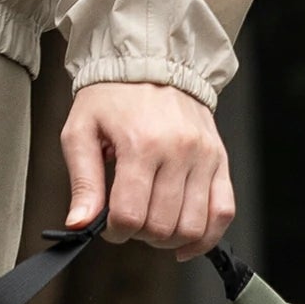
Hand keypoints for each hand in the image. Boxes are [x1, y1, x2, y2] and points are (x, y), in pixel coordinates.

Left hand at [61, 83, 234, 259]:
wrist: (154, 61)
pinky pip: (224, 211)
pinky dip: (205, 236)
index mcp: (142, 144)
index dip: (114, 232)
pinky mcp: (220, 160)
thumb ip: (82, 181)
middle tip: (130, 217)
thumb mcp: (81, 132)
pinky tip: (185, 243)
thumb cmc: (113, 97)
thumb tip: (80, 223)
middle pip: (160, 226)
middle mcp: (179, 150)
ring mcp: (204, 156)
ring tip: (153, 222)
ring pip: (191, 226)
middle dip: (139, 235)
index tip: (109, 223)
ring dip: (167, 239)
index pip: (129, 216)